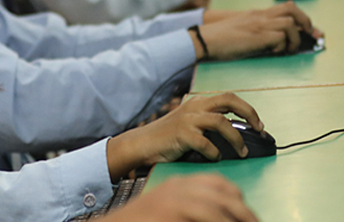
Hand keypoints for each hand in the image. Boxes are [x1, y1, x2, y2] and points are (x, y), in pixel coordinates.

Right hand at [102, 175, 258, 221]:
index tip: (246, 209)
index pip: (216, 181)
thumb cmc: (142, 220)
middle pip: (221, 190)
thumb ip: (189, 207)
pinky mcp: (170, 210)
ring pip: (218, 204)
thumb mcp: (169, 208)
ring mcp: (174, 198)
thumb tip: (219, 213)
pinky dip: (220, 219)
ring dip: (238, 216)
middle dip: (243, 209)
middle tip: (255, 221)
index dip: (235, 195)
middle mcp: (178, 187)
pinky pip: (206, 214)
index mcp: (179, 184)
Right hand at [106, 93, 262, 178]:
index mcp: (198, 102)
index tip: (258, 124)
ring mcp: (188, 119)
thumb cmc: (169, 137)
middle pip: (228, 100)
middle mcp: (195, 106)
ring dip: (236, 139)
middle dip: (248, 113)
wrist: (144, 142)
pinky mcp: (182, 134)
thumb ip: (209, 124)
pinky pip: (206, 143)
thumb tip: (237, 135)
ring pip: (221, 122)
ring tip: (242, 152)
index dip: (247, 109)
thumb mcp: (190, 123)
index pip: (229, 97)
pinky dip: (215, 152)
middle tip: (259, 129)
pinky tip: (215, 157)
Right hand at [192, 1, 313, 60]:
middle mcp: (259, 16)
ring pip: (290, 23)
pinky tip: (272, 52)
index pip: (285, 7)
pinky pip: (281, 37)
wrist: (203, 39)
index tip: (305, 29)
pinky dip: (282, 46)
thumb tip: (270, 43)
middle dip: (305, 22)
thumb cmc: (217, 39)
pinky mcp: (257, 36)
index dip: (299, 17)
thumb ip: (254, 31)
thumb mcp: (239, 30)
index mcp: (255, 14)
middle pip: (292, 9)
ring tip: (286, 49)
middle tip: (306, 34)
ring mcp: (258, 24)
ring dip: (294, 38)